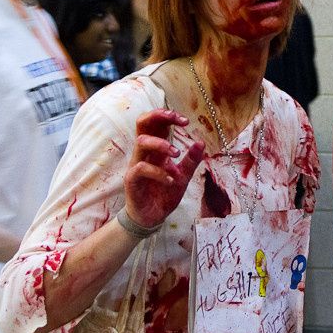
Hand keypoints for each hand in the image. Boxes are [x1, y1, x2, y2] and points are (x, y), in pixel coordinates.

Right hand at [124, 109, 204, 227]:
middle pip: (142, 123)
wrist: (152, 217)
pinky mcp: (132, 180)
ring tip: (177, 153)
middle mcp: (145, 153)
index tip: (185, 121)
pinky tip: (170, 179)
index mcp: (156, 149)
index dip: (168, 116)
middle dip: (157, 115)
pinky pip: (141, 168)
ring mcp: (136, 165)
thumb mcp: (183, 176)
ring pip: (141, 142)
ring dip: (161, 144)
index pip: (157, 124)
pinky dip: (158, 172)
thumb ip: (191, 161)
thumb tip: (201, 142)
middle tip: (176, 118)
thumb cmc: (165, 193)